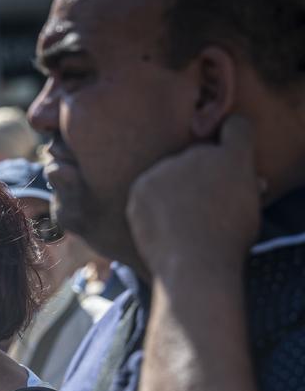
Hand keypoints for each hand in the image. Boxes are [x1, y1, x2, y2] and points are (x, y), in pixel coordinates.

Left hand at [126, 115, 261, 278]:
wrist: (193, 263)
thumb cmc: (228, 242)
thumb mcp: (248, 208)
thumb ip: (243, 186)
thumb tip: (244, 182)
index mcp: (234, 156)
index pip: (236, 128)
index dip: (232, 140)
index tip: (224, 158)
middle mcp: (200, 153)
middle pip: (197, 155)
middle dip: (198, 174)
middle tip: (198, 205)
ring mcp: (168, 167)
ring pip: (169, 172)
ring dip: (171, 188)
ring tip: (178, 221)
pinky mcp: (142, 184)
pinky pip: (146, 189)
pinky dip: (149, 204)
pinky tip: (159, 225)